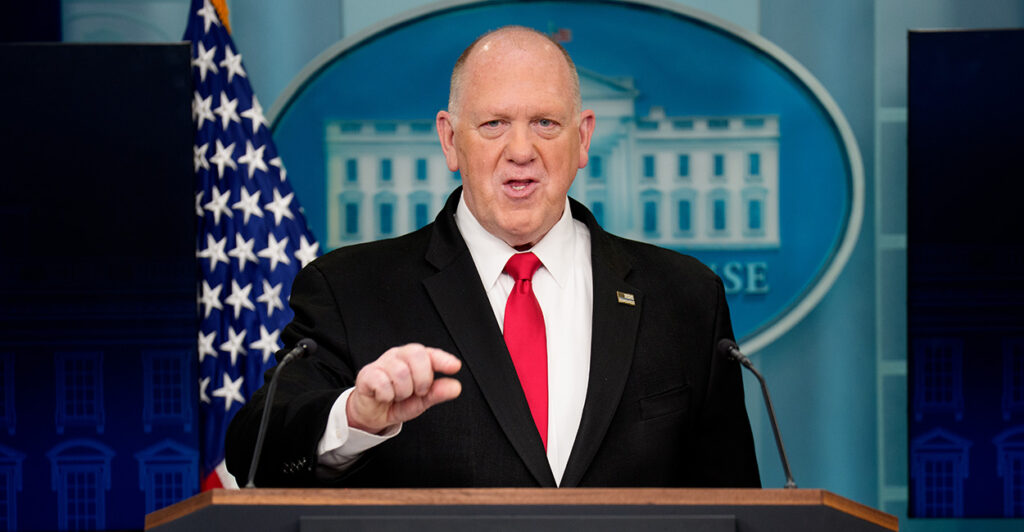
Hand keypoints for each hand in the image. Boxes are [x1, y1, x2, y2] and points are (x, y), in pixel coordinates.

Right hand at [346, 343, 461, 433]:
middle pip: (417, 355)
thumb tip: (456, 387)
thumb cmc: (397, 402)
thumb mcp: (421, 400)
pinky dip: (386, 395)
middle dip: (422, 379)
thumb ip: (437, 392)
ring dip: (402, 392)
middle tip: (417, 392)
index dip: (443, 359)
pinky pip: (382, 383)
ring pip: (400, 372)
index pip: (431, 354)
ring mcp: (382, 363)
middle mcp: (399, 356)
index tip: (455, 367)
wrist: (372, 414)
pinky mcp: (366, 374)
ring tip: (398, 396)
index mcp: (414, 359)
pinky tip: (384, 396)